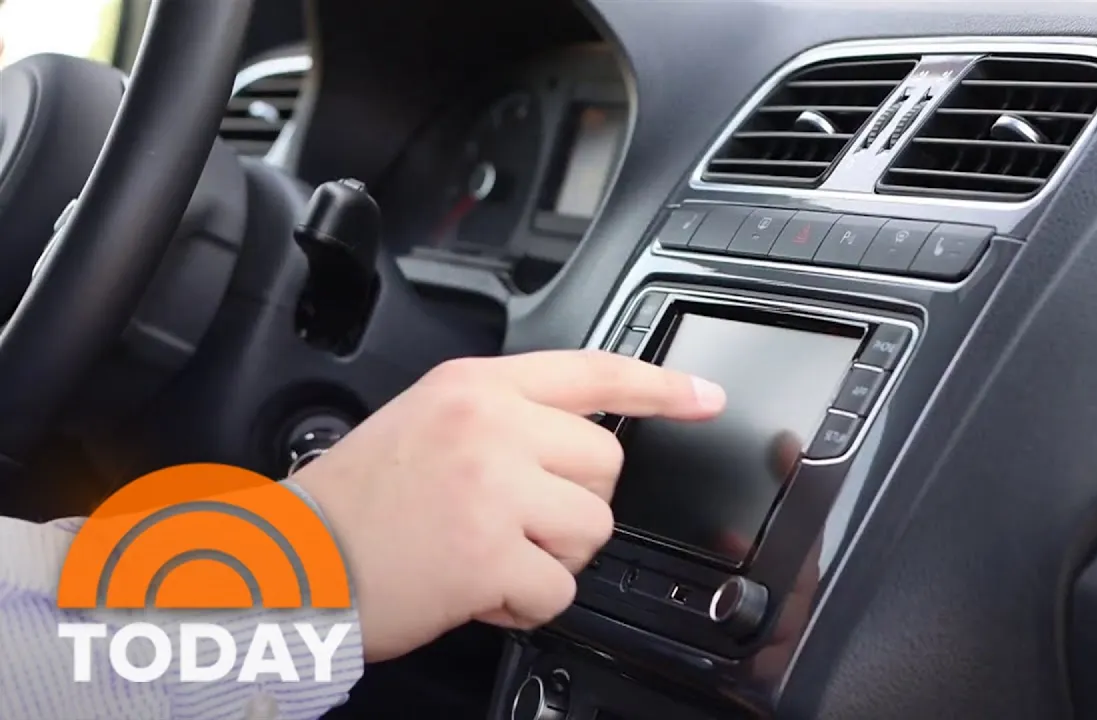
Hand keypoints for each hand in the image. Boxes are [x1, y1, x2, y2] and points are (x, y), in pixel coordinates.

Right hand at [293, 350, 725, 662]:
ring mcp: (493, 490)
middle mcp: (491, 427)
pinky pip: (559, 591)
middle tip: (518, 521)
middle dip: (576, 505)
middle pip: (606, 465)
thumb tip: (580, 440)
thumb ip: (504, 419)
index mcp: (476, 386)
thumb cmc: (357, 502)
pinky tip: (479, 591)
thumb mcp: (428, 422)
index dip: (660, 386)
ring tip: (488, 553)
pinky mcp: (490, 556)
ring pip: (591, 530)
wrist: (292, 562)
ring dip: (551, 557)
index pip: (592, 371)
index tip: (706, 399)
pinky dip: (526, 605)